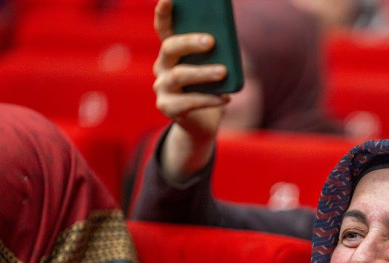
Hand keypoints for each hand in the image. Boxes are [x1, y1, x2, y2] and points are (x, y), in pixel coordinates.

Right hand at [152, 0, 227, 182]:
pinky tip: (226, 98)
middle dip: (190, 42)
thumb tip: (226, 39)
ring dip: (203, 73)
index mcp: (172, 52)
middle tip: (211, 41)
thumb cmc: (209, 90)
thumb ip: (215, 54)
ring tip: (223, 71)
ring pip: (180, 75)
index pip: (164, 28)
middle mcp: (162, 66)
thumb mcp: (213, 68)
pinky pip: (189, 102)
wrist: (202, 123)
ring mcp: (162, 87)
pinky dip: (210, 99)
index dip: (163, 13)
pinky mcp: (167, 107)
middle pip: (170, 48)